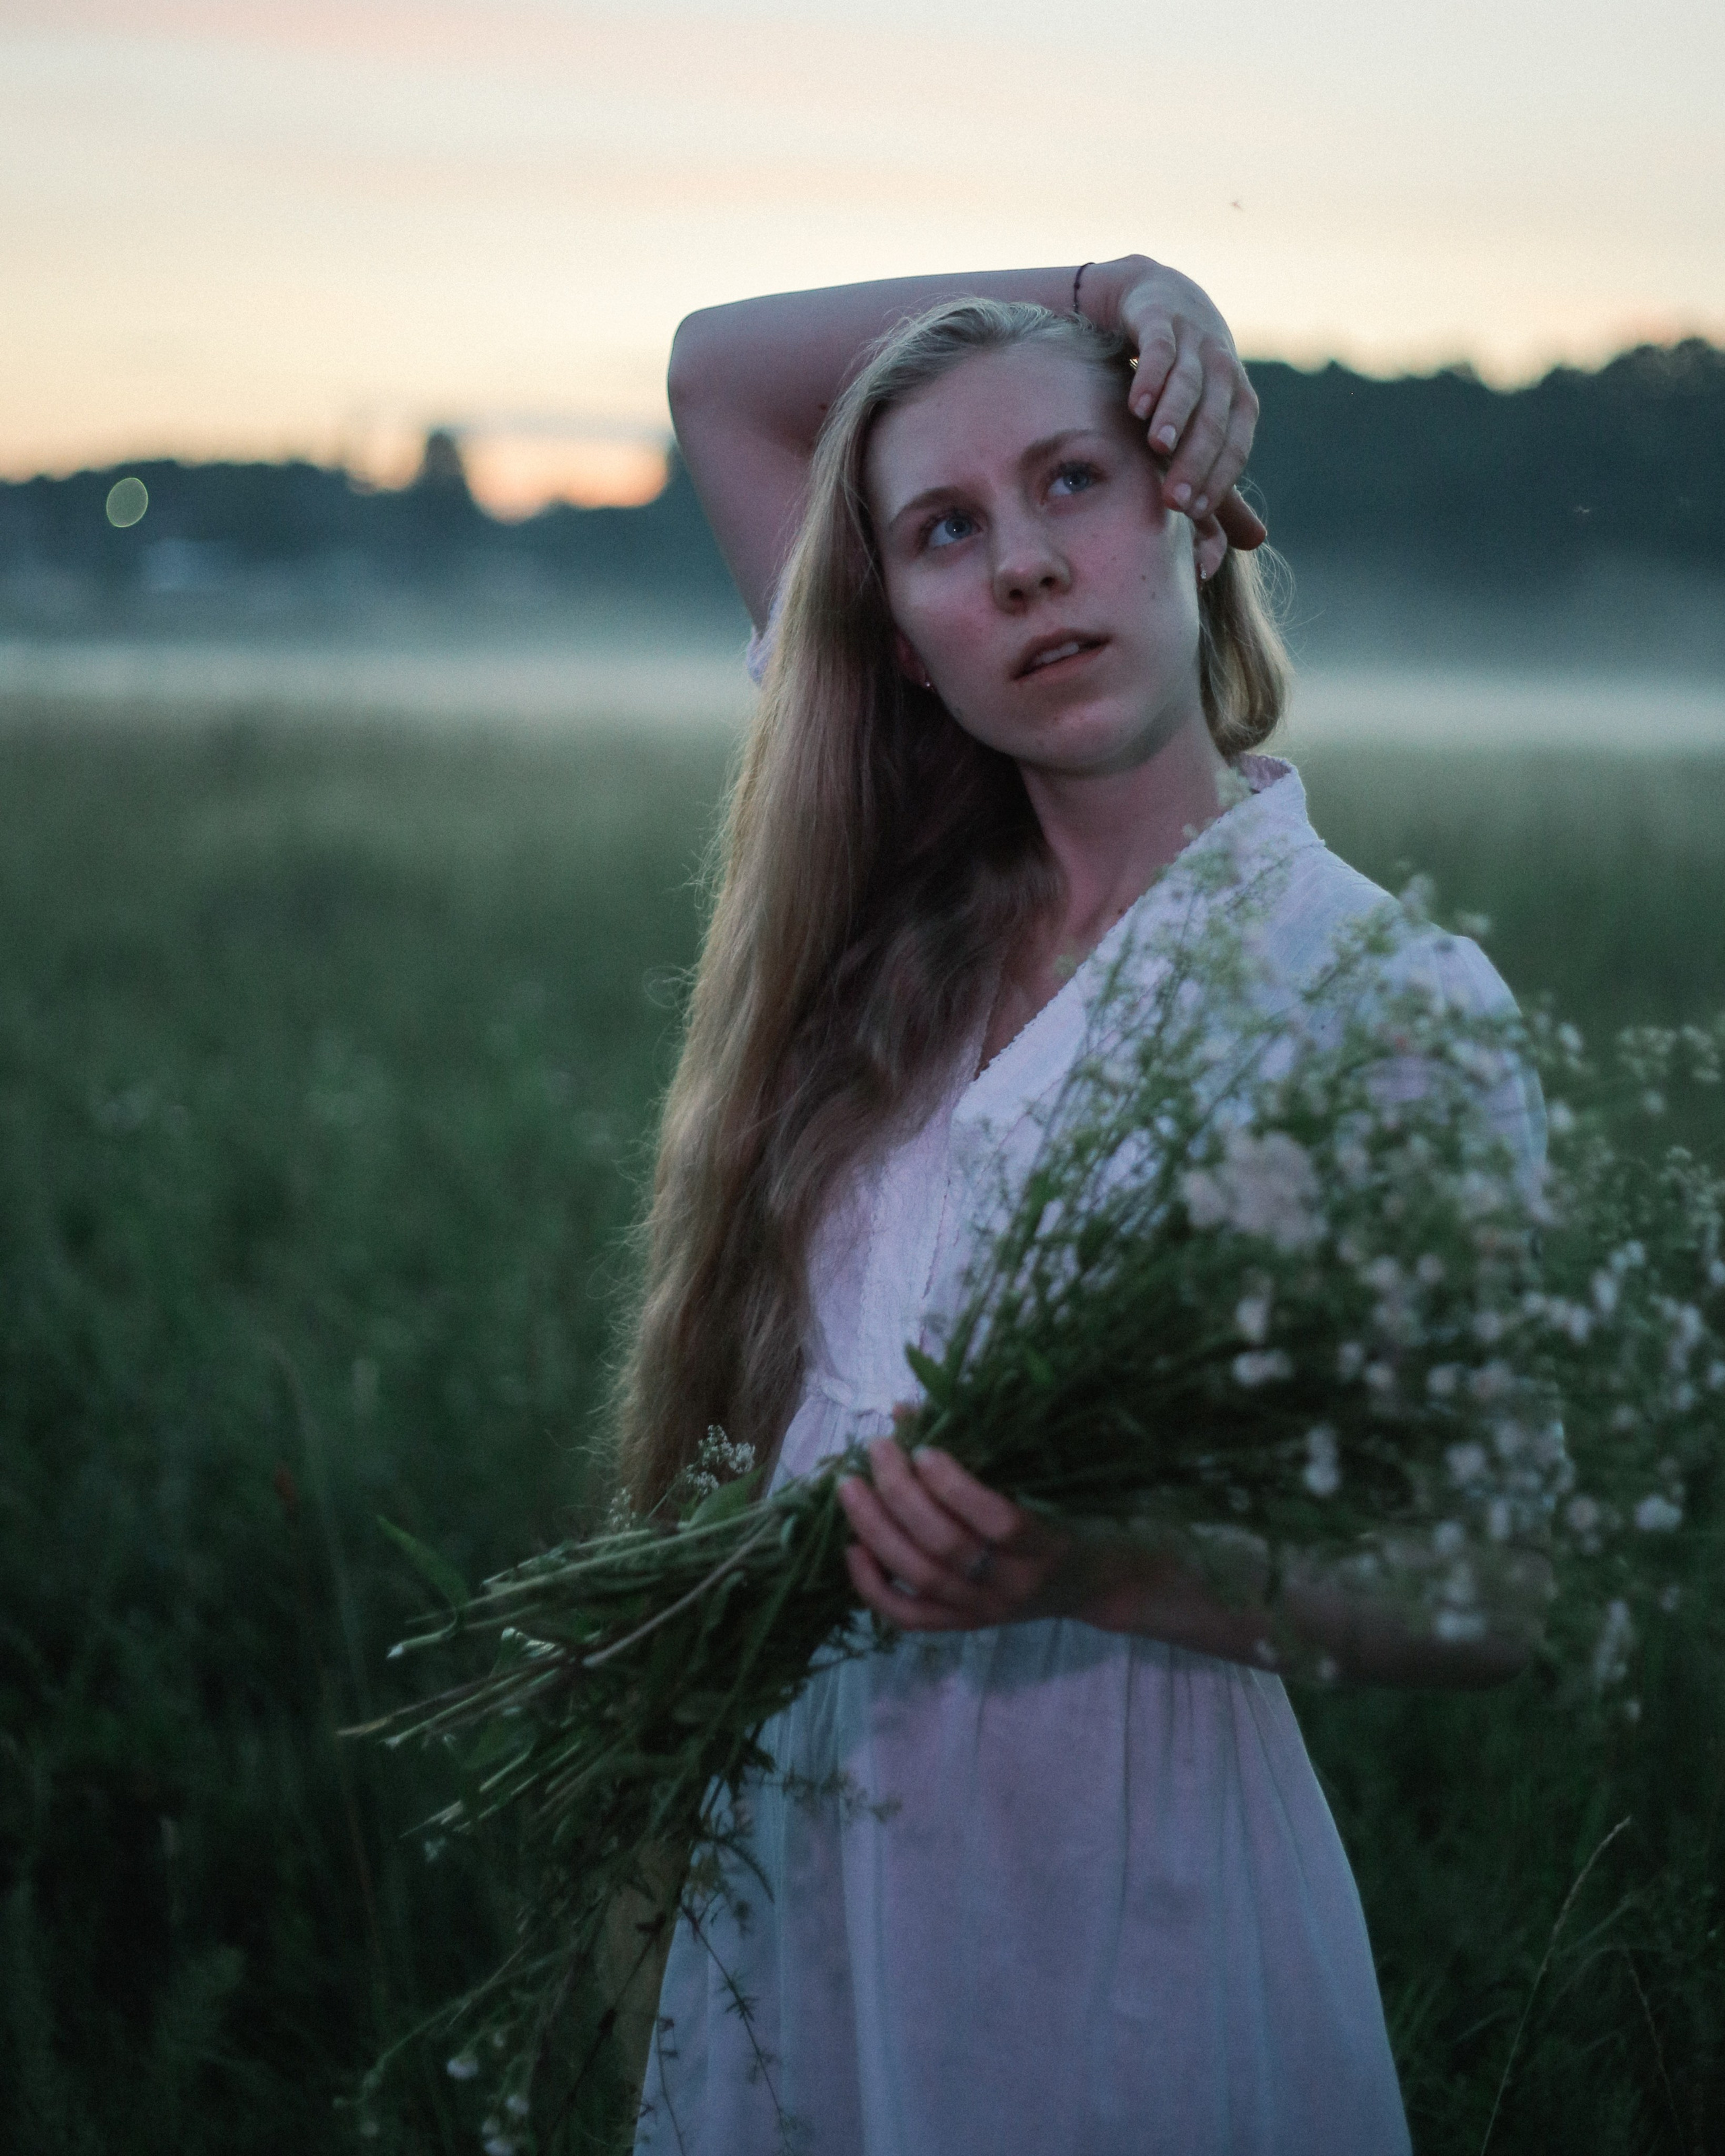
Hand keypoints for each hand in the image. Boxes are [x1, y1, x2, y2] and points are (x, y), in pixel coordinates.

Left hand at [837, 1437, 1073, 1631]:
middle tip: (878, 1450)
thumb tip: (905, 1411)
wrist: (1092, 1584)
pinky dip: (874, 1586)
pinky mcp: (963, 1627)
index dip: (955, 1487)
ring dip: (878, 1530)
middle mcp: (1014, 1585)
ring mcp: (985, 1611)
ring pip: (922, 1577)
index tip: (925, 1449)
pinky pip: (910, 1617)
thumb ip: (985, 1448)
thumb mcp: (1046, 1480)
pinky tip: (853, 1549)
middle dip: (902, 1495)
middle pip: (947, 1547)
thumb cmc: (1070, 1516)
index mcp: (1046, 1546)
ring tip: (851, 1488)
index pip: (998, 1522)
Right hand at [1090, 255, 1265, 551]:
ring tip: (1159, 447)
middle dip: (1196, 462)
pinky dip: (1152, 376)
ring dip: (1176, 416)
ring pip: (1190, 383)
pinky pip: (1160, 348)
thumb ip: (1220, 483)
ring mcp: (1194, 341)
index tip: (1194, 515)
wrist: (1155, 301)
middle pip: (1215, 422)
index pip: (1235, 447)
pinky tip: (1137, 405)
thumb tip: (1256, 544)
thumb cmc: (1179, 382)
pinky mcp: (1162, 318)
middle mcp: (1224, 371)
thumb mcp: (1200, 430)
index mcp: (1239, 402)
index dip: (1218, 481)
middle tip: (1174, 502)